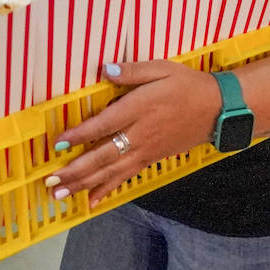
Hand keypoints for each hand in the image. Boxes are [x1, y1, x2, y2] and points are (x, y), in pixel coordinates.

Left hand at [44, 60, 220, 205]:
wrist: (217, 109)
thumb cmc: (187, 85)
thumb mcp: (162, 68)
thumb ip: (132, 71)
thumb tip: (105, 70)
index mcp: (140, 108)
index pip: (104, 124)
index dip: (81, 134)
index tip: (60, 143)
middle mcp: (140, 134)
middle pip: (103, 156)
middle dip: (75, 170)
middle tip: (51, 181)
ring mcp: (145, 150)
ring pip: (111, 172)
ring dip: (84, 184)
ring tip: (62, 194)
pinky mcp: (150, 159)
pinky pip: (125, 177)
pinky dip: (108, 190)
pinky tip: (92, 200)